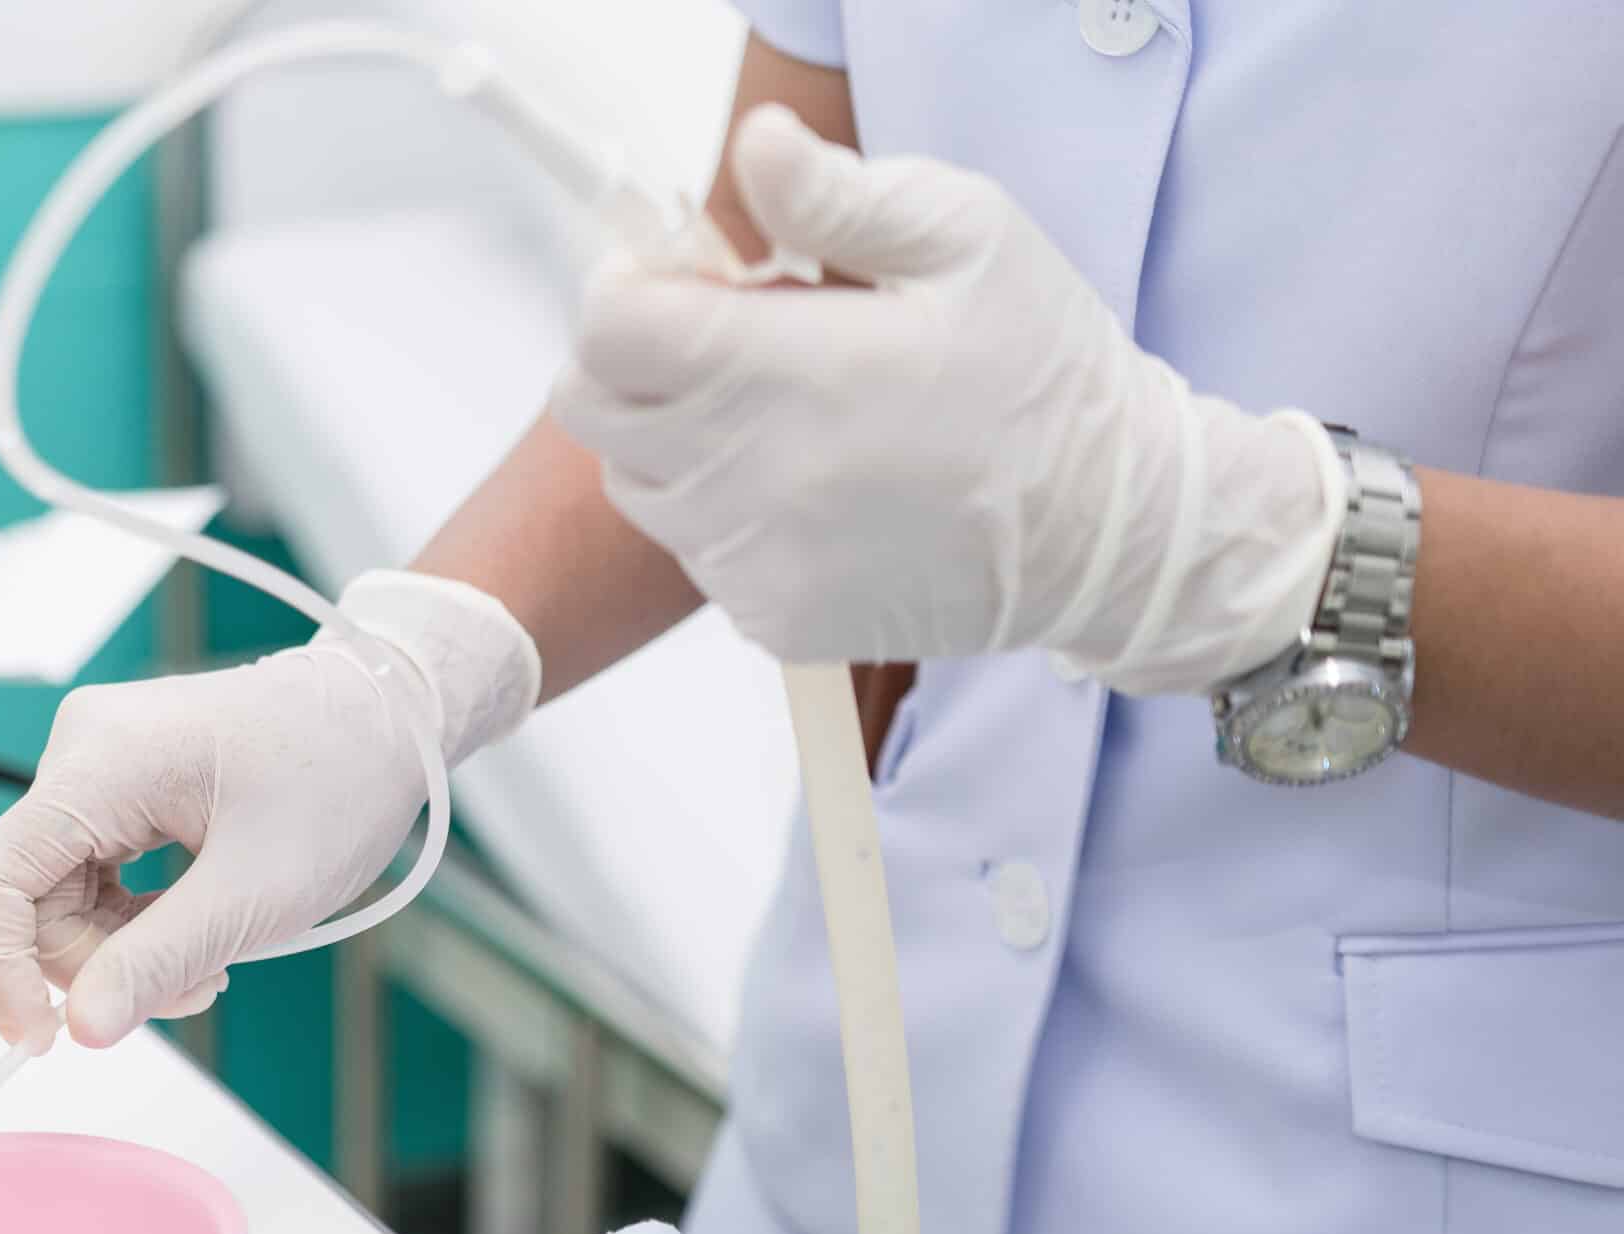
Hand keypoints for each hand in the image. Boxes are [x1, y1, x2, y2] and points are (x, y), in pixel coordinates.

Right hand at [0, 572, 538, 1048]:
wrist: (389, 721)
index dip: (2, 969)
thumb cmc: (337, 786)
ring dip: (124, 946)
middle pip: (36, 893)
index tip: (40, 1040)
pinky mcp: (122, 778)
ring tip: (210, 964)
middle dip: (99, 962)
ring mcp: (101, 759)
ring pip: (66, 890)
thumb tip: (81, 1027)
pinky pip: (97, 869)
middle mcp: (83, 749)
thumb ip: (156, 961)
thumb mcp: (252, 896)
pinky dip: (137, 916)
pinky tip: (198, 929)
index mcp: (101, 762)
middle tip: (191, 990)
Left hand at [550, 104, 1342, 696]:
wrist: (1107, 530)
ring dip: (677, 441)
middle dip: (636, 361)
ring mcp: (752, 560)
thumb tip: (755, 146)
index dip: (627, 289)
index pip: (608, 332)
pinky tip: (813, 488)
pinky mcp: (770, 618)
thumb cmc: (1040, 369)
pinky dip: (726, 515)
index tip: (685, 278)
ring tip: (781, 416)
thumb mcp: (966, 238)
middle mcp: (748, 478)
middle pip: (595, 410)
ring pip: (637, 485)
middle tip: (723, 340)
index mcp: (783, 372)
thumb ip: (838, 196)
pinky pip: (696, 552)